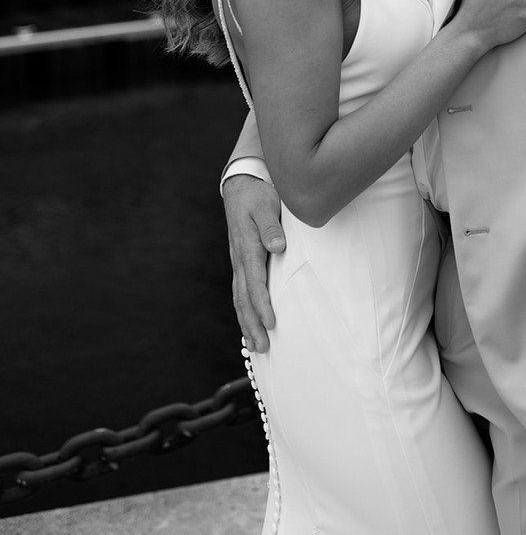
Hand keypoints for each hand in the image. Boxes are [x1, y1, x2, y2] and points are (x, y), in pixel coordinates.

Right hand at [223, 174, 285, 352]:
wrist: (241, 185)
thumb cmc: (257, 195)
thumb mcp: (265, 204)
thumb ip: (271, 226)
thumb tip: (278, 247)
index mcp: (247, 247)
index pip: (254, 282)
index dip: (262, 304)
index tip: (271, 323)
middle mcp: (240, 259)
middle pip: (244, 298)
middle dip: (253, 324)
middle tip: (263, 348)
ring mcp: (239, 262)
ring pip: (240, 299)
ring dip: (247, 323)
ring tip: (256, 347)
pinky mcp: (242, 262)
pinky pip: (241, 292)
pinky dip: (245, 312)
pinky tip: (250, 326)